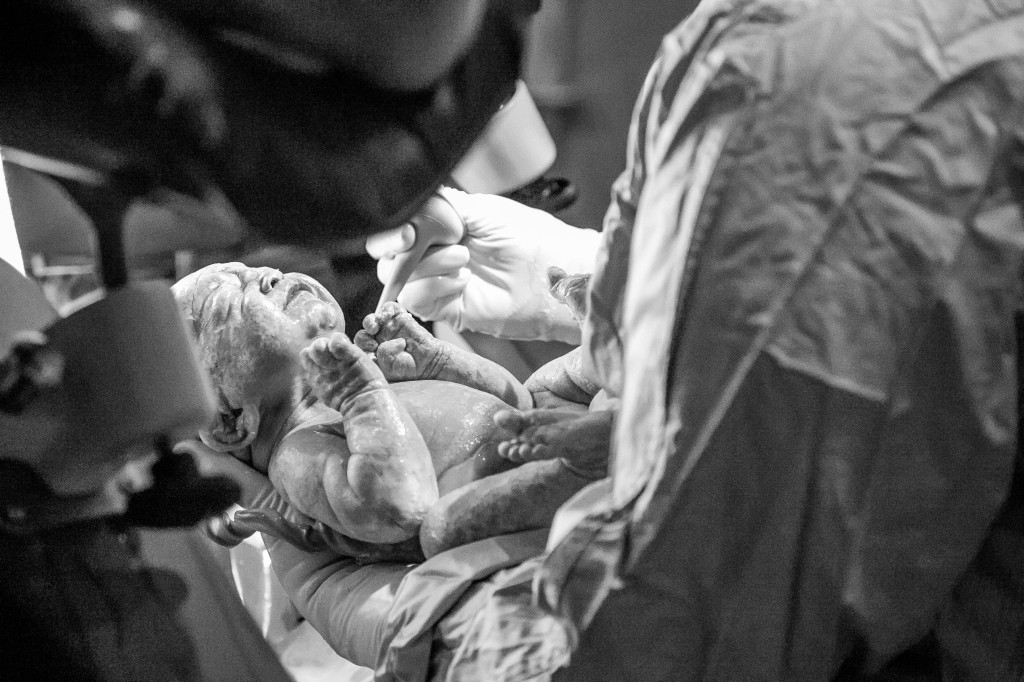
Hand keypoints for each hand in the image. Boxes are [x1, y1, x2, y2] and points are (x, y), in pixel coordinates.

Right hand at [367, 187, 600, 343]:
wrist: (554, 272)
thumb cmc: (529, 237)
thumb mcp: (480, 209)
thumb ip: (439, 205)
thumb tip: (406, 210)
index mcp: (440, 225)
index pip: (396, 226)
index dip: (390, 228)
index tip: (404, 229)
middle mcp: (434, 254)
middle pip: (387, 254)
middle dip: (394, 247)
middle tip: (412, 240)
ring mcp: (438, 282)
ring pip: (398, 277)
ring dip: (426, 265)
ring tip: (463, 258)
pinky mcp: (447, 309)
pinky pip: (415, 300)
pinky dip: (432, 287)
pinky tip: (462, 280)